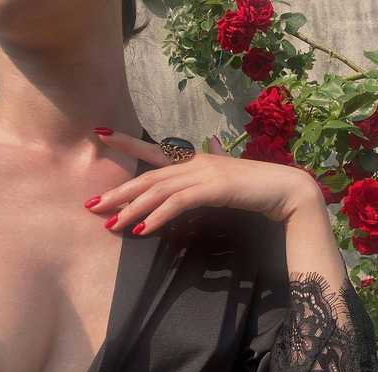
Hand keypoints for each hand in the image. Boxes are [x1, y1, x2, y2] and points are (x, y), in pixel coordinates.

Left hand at [85, 130, 323, 234]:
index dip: (128, 142)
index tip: (102, 135)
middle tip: (92, 204)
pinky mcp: (214, 189)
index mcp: (197, 159)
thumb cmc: (259, 184)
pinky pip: (178, 203)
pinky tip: (143, 229)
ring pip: (159, 190)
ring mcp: (205, 174)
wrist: (286, 189)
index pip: (156, 150)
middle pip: (149, 176)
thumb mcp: (232, 171)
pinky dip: (158, 216)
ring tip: (112, 225)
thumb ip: (219, 159)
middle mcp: (196, 162)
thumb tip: (214, 141)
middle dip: (119, 191)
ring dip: (133, 209)